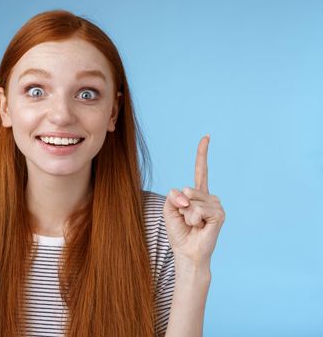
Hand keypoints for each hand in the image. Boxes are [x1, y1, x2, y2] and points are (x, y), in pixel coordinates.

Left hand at [163, 135, 225, 266]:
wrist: (186, 252)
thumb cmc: (179, 232)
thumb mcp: (169, 208)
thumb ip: (173, 195)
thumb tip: (187, 194)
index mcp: (197, 194)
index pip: (201, 170)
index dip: (202, 153)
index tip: (206, 136)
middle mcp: (209, 197)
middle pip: (187, 189)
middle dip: (180, 206)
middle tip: (186, 220)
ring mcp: (216, 205)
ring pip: (192, 200)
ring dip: (186, 215)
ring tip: (194, 225)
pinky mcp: (220, 215)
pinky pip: (198, 209)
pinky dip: (193, 219)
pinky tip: (200, 227)